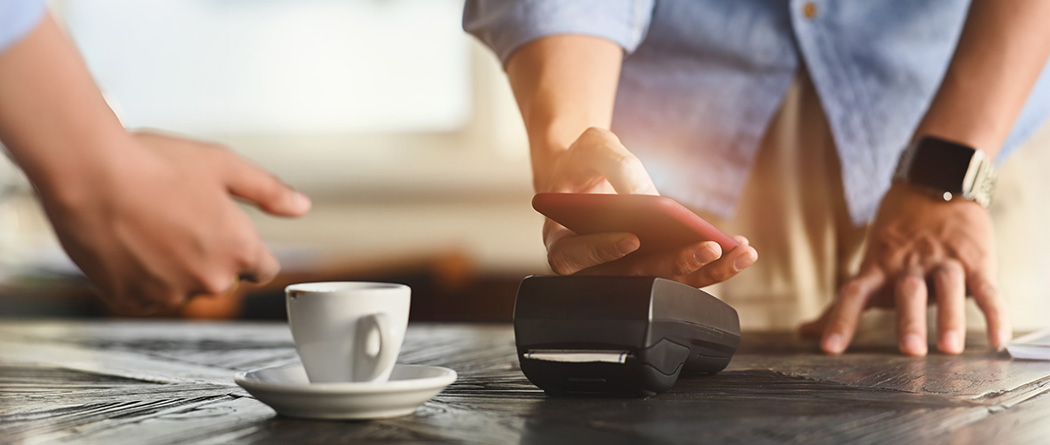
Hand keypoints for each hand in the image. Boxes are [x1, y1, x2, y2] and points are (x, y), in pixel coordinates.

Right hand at [37, 132, 310, 313]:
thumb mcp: (224, 166)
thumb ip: (269, 191)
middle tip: (177, 216)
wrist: (88, 174)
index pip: (262, 269)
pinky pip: (145, 294)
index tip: (224, 231)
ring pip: (181, 287)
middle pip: (221, 278)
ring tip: (148, 224)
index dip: (246, 249)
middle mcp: (210, 281)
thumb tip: (302, 208)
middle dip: (208, 255)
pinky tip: (127, 242)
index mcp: (241, 252)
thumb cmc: (157, 164)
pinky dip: (139, 276)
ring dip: (172, 267)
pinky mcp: (129, 301)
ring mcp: (169, 295)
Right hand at [540, 128, 756, 287]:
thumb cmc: (584, 159)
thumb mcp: (595, 149)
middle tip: (707, 248)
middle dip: (673, 264)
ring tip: (739, 252)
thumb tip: (651, 201)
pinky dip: (710, 264)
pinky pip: (679, 274)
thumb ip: (617, 168)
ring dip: (704, 271)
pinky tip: (737, 248)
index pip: (573, 256)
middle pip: (629, 277)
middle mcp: (591, 266)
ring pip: (661, 282)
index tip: (631, 238)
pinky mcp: (649, 268)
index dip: (602, 250)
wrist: (587, 169)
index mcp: (561, 241)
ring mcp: (623, 271)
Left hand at [801, 183, 1009, 354]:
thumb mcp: (868, 264)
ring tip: (949, 347)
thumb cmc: (897, 236)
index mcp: (879, 268)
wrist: (935, 182)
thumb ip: (841, 303)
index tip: (829, 349)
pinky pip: (988, 290)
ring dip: (949, 317)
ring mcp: (944, 262)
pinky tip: (998, 341)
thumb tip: (802, 331)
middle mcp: (909, 266)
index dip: (840, 320)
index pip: (853, 294)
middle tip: (909, 350)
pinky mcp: (977, 261)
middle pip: (907, 292)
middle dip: (908, 319)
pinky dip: (995, 315)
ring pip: (948, 287)